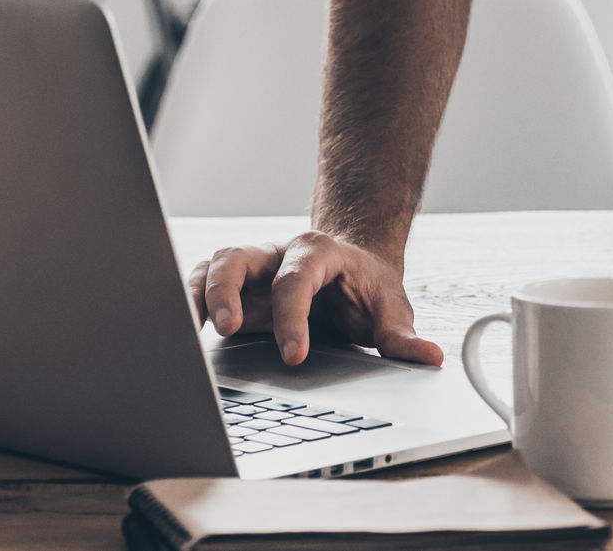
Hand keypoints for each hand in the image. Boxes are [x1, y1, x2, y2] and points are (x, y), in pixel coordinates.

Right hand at [186, 230, 442, 367]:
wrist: (353, 265)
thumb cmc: (366, 289)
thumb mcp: (390, 308)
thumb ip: (402, 336)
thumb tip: (430, 357)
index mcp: (318, 254)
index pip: (297, 280)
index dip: (292, 317)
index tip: (294, 355)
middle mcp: (277, 255)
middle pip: (239, 257)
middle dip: (228, 291)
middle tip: (226, 329)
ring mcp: (252, 269)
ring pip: (213, 265)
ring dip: (200, 296)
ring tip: (195, 332)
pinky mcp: (234, 287)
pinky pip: (200, 284)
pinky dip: (187, 304)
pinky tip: (182, 334)